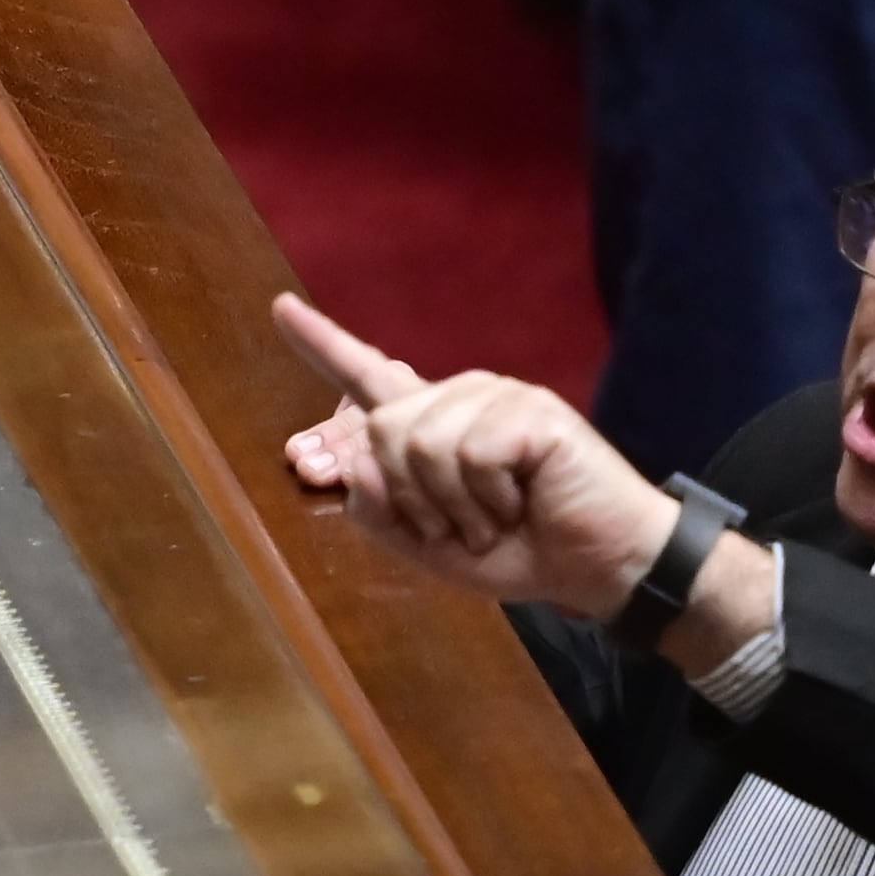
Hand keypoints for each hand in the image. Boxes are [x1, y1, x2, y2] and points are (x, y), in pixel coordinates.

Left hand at [273, 293, 672, 614]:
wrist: (596, 566)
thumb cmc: (517, 552)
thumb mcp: (429, 545)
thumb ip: (379, 511)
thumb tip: (353, 463)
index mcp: (430, 425)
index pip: (366, 377)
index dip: (321, 344)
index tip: (279, 309)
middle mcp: (459, 398)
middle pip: (382, 430)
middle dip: (411, 498)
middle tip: (462, 528)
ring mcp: (496, 396)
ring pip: (422, 443)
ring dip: (454, 506)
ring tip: (496, 518)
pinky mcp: (530, 410)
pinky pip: (471, 452)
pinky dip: (487, 497)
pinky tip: (520, 502)